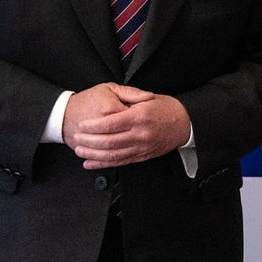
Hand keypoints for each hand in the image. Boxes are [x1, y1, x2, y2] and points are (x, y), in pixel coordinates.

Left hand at [67, 83, 191, 168]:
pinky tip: (91, 163)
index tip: (82, 125)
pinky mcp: (142, 156)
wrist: (185, 124)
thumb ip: (128, 100)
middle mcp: (140, 134)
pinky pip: (120, 162)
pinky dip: (103, 164)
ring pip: (112, 154)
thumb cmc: (166, 108)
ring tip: (80, 150)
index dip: (93, 126)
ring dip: (93, 154)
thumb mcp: (148, 97)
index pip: (111, 123)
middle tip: (76, 137)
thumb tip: (109, 106)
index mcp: (140, 116)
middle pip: (109, 141)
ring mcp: (141, 147)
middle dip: (89, 140)